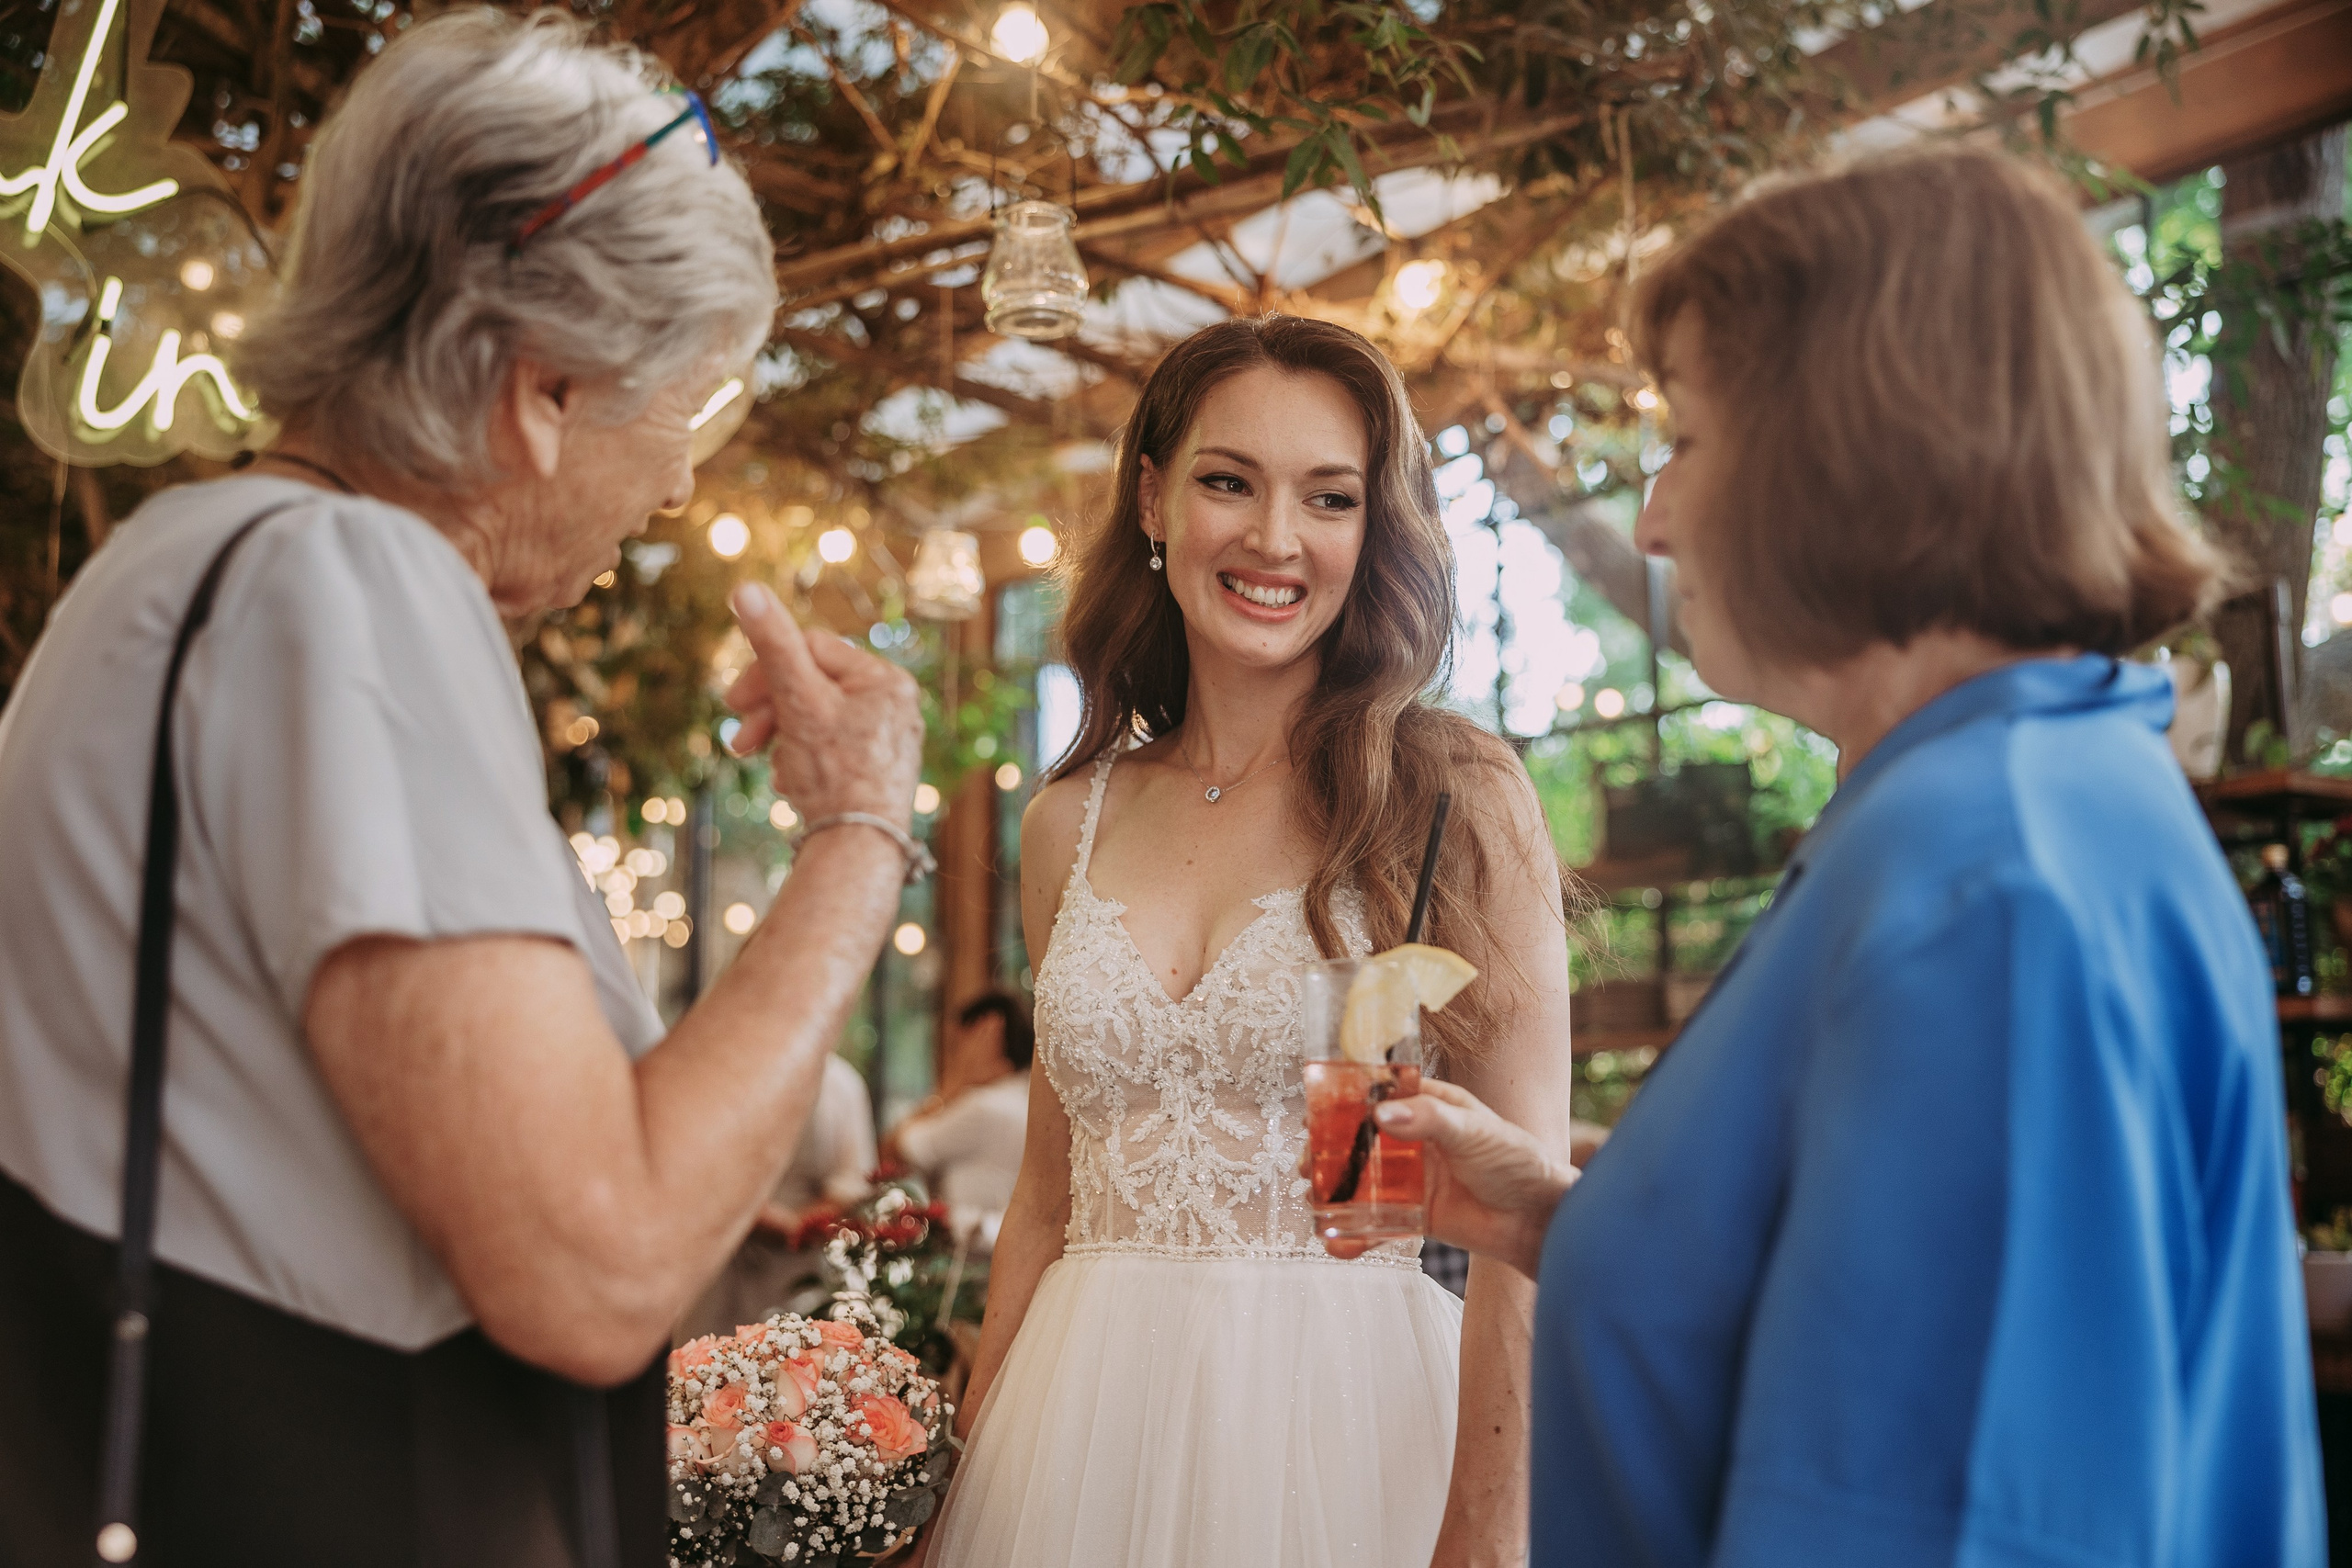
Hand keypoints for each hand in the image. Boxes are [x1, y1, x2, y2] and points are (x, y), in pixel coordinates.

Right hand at [722, 583, 921, 827]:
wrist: (860, 847)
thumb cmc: (834, 772)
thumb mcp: (797, 700)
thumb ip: (772, 645)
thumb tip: (744, 588)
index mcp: (885, 677)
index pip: (811, 650)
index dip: (765, 672)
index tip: (733, 704)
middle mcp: (896, 703)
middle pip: (814, 686)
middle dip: (772, 712)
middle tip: (740, 743)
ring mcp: (888, 739)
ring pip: (817, 719)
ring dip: (784, 739)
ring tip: (773, 769)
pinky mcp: (877, 769)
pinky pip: (830, 749)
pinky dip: (803, 760)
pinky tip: (792, 783)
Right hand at [1313, 1080, 1574, 1279]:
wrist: (1539, 1220)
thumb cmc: (1518, 1162)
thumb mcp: (1476, 1131)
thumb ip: (1430, 1120)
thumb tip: (1381, 1112)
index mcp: (1431, 1106)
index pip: (1380, 1095)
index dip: (1345, 1101)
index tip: (1316, 1112)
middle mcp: (1416, 1139)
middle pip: (1361, 1139)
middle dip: (1330, 1150)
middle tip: (1309, 1164)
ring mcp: (1413, 1178)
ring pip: (1362, 1179)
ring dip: (1335, 1188)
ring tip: (1314, 1198)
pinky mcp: (1415, 1214)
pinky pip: (1377, 1220)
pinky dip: (1354, 1230)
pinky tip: (1337, 1240)